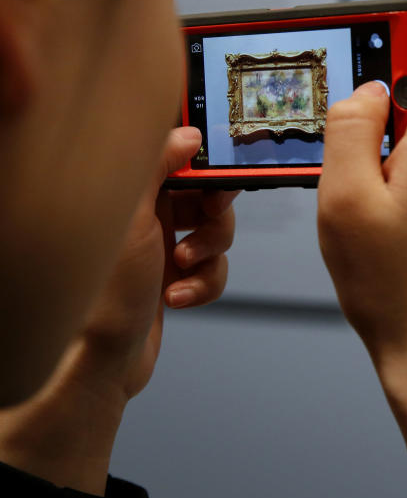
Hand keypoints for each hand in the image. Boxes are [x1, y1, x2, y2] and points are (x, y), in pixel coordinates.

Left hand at [0, 127, 236, 494]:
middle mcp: (142, 212)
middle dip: (213, 211)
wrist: (97, 362)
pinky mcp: (172, 277)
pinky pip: (211, 268)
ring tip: (182, 268)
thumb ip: (158, 166)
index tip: (218, 168)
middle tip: (207, 220)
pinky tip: (179, 295)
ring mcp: (158, 246)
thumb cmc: (100, 294)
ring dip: (209, 252)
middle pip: (203, 190)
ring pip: (214, 231)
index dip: (202, 159)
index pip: (173, 153)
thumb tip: (187, 134)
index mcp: (126, 189)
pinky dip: (204, 283)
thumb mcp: (130, 217)